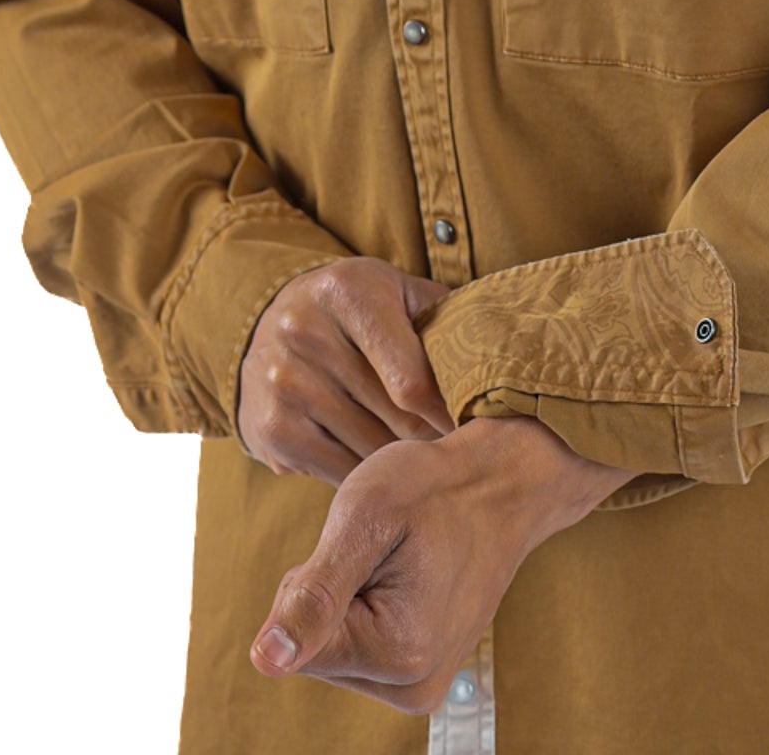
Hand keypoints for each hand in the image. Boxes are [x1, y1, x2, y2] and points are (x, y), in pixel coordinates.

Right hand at [236, 257, 455, 483]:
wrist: (269, 321)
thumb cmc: (357, 309)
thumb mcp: (399, 292)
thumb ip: (445, 319)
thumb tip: (499, 364)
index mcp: (348, 293)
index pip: (413, 381)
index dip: (450, 413)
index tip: (473, 428)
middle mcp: (305, 332)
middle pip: (395, 419)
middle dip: (432, 439)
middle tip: (458, 450)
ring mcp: (282, 383)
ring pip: (369, 451)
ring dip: (402, 462)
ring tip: (423, 459)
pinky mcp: (270, 428)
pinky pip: (338, 473)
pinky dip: (367, 476)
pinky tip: (381, 465)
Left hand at [248, 415, 635, 712]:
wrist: (502, 483)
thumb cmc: (433, 488)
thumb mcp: (364, 519)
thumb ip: (313, 596)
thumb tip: (265, 661)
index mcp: (398, 653)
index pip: (293, 644)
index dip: (311, 580)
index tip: (363, 546)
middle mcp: (413, 686)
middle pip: (313, 650)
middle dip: (330, 589)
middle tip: (383, 545)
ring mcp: (422, 684)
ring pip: (333, 648)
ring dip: (349, 595)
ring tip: (399, 555)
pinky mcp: (423, 673)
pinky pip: (360, 646)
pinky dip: (368, 604)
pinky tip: (405, 573)